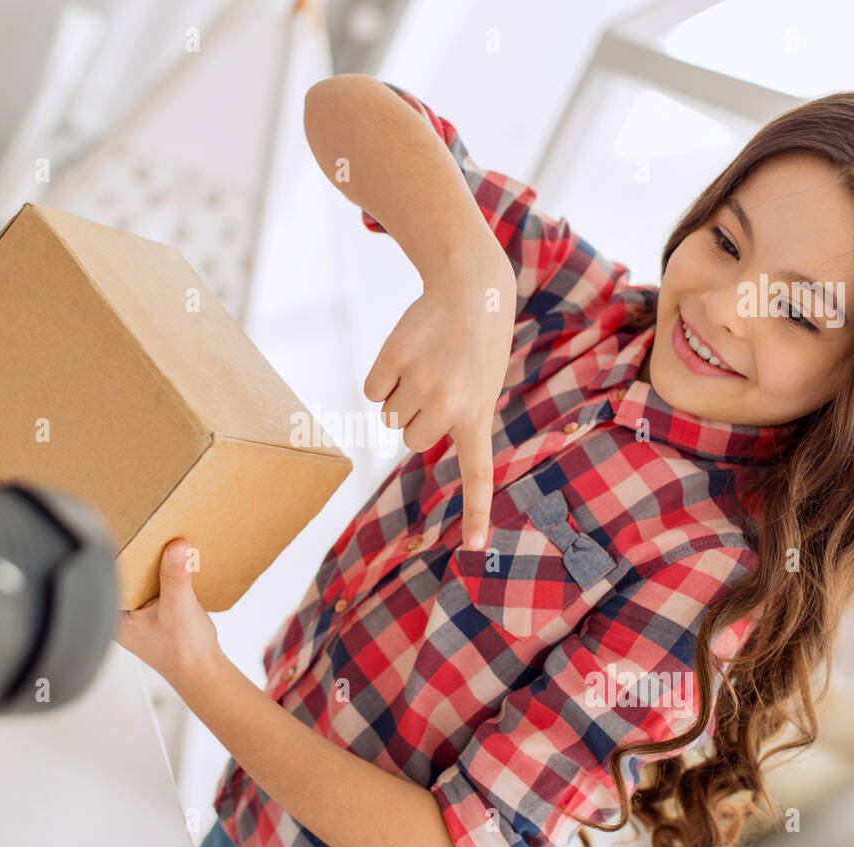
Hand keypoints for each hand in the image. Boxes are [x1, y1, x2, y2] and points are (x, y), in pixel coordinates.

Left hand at [115, 538, 222, 686]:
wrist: (203, 671)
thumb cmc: (184, 652)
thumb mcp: (179, 609)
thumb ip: (176, 578)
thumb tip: (176, 547)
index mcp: (114, 614)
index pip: (106, 573)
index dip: (116, 549)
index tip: (127, 527)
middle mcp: (120, 612)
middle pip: (124, 570)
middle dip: (137, 552)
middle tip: (146, 528)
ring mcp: (136, 610)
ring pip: (140, 575)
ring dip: (152, 561)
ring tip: (161, 540)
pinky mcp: (152, 608)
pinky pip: (154, 581)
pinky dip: (163, 570)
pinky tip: (173, 561)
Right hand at [363, 253, 515, 548]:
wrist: (471, 289)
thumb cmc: (475, 346)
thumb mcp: (481, 387)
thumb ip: (454, 420)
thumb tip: (408, 436)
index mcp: (477, 417)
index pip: (477, 474)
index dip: (475, 513)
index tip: (475, 549)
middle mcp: (449, 406)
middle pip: (409, 439)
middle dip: (413, 419)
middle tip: (435, 386)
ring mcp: (420, 383)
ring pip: (388, 417)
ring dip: (398, 396)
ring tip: (425, 365)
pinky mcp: (394, 360)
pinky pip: (371, 392)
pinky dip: (381, 377)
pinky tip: (406, 353)